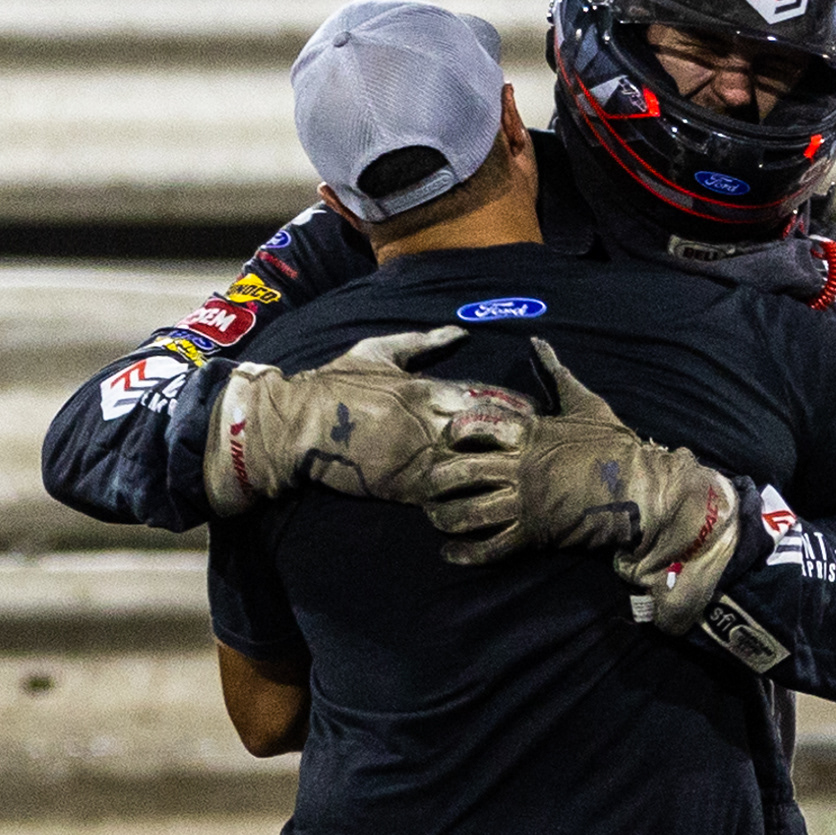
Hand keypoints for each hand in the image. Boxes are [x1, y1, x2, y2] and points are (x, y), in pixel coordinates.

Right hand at [199, 326, 531, 516]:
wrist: (292, 423)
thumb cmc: (333, 383)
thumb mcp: (377, 352)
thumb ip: (422, 343)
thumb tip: (461, 331)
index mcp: (427, 389)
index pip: (488, 398)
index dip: (516, 408)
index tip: (536, 415)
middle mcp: (429, 423)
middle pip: (492, 434)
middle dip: (519, 442)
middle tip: (543, 450)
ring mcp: (419, 456)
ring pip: (477, 467)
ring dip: (502, 473)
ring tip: (526, 478)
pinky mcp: (406, 487)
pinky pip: (450, 497)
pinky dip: (472, 499)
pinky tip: (494, 503)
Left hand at [420, 340, 743, 636]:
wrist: (644, 490)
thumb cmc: (616, 447)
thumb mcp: (586, 403)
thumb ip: (557, 375)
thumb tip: (539, 342)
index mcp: (528, 434)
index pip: (476, 425)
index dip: (455, 431)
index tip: (447, 437)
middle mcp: (520, 468)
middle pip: (460, 472)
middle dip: (438, 480)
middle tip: (428, 484)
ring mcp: (526, 502)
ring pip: (469, 512)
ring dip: (446, 517)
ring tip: (437, 519)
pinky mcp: (535, 533)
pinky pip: (492, 547)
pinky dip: (468, 553)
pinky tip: (451, 553)